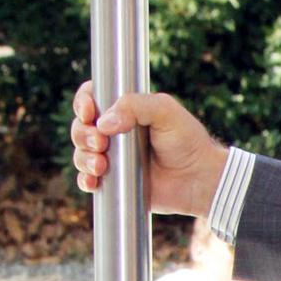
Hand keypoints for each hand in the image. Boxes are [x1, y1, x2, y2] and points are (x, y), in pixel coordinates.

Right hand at [71, 81, 228, 214]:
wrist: (200, 179)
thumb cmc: (188, 140)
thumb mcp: (165, 111)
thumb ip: (134, 106)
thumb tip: (103, 123)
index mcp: (125, 110)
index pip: (92, 98)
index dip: (82, 103)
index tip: (88, 113)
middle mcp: (114, 132)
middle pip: (81, 127)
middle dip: (83, 134)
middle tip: (100, 144)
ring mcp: (113, 157)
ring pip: (81, 153)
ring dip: (83, 158)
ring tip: (101, 165)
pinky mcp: (115, 181)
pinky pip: (89, 180)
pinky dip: (86, 180)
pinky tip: (93, 182)